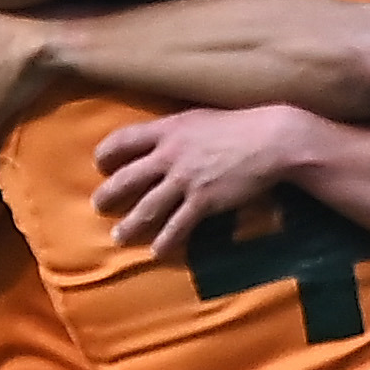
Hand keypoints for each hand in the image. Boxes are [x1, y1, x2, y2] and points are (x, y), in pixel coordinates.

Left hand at [94, 105, 314, 254]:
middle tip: (98, 205)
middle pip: (127, 177)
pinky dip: (166, 240)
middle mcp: (169, 155)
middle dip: (109, 193)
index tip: (100, 164)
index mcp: (167, 130)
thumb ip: (178, 131)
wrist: (271, 141)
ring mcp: (185, 180)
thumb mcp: (200, 119)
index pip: (123, 139)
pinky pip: (178, 225)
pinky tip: (159, 251)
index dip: (106, 153)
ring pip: (147, 206)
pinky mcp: (203, 201)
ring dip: (131, 224)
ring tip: (119, 237)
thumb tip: (167, 140)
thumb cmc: (241, 126)